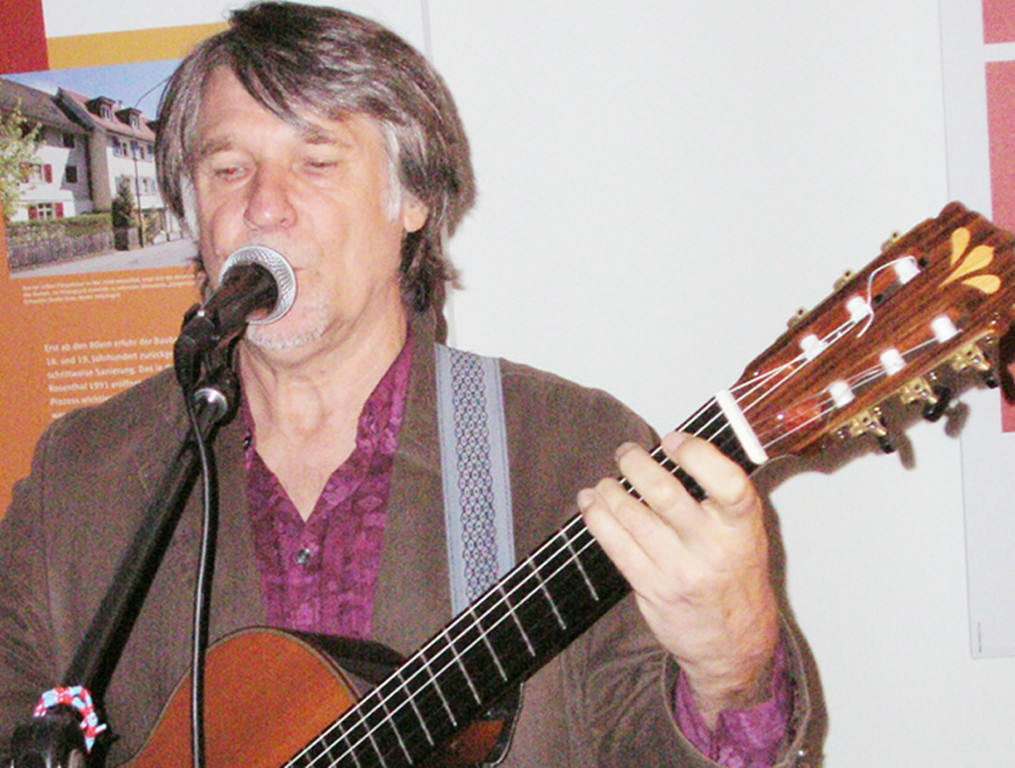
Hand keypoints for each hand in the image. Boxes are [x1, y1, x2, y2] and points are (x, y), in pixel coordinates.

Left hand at [577, 431, 777, 724]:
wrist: (735, 641)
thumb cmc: (735, 572)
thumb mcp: (746, 532)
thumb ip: (718, 495)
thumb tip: (672, 448)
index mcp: (742, 527)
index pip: (727, 482)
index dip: (696, 454)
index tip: (672, 440)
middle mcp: (713, 548)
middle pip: (664, 494)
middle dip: (636, 464)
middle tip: (626, 453)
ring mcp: (680, 570)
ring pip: (632, 517)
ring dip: (610, 491)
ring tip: (606, 482)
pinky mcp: (652, 588)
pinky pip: (616, 546)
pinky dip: (598, 518)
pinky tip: (591, 503)